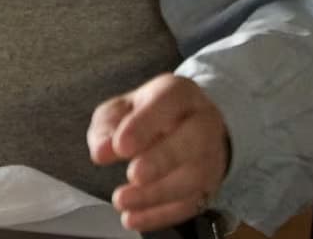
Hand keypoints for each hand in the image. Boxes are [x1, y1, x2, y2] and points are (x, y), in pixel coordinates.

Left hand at [87, 73, 229, 233]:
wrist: (187, 126)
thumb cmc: (148, 115)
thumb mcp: (120, 109)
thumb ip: (107, 126)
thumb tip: (102, 151)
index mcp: (179, 94)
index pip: (169, 101)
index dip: (145, 125)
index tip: (121, 146)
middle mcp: (202, 122)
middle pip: (192, 142)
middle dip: (161, 160)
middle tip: (133, 175)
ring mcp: (210, 156)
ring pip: (193, 177)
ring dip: (156, 194)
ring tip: (122, 201)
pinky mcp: (209, 186)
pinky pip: (191, 203)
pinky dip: (161, 215)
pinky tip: (135, 218)